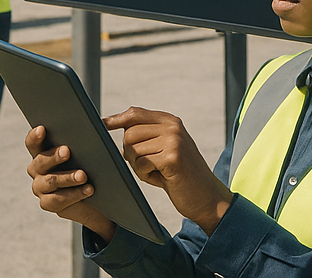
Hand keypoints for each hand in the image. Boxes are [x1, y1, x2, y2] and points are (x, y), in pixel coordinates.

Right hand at [25, 125, 115, 241]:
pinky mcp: (47, 204)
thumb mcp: (87, 148)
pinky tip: (88, 190)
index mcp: (41, 151)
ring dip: (67, 178)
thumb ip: (93, 133)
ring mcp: (40, 187)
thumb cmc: (86, 165)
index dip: (35, 136)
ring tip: (83, 175)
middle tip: (67, 151)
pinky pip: (58, 200)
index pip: (32, 142)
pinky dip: (74, 195)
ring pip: (51, 181)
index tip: (43, 129)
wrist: (91, 198)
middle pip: (40, 161)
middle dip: (54, 157)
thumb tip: (109, 122)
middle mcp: (36, 169)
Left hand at [104, 107, 231, 234]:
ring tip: (157, 173)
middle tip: (146, 167)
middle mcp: (172, 126)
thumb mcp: (164, 149)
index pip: (135, 113)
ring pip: (132, 149)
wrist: (208, 199)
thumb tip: (111, 126)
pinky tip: (162, 179)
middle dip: (130, 153)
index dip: (116, 119)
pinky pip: (141, 164)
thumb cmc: (180, 176)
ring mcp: (173, 141)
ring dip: (138, 166)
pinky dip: (145, 176)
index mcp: (169, 121)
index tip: (103, 124)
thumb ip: (145, 136)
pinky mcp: (172, 158)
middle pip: (129, 133)